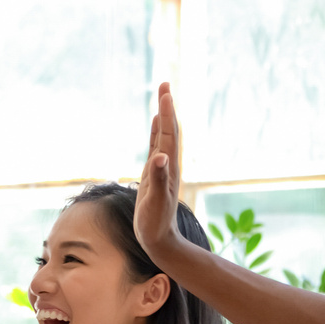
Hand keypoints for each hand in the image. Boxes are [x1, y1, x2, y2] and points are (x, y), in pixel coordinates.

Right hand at [133, 82, 182, 252]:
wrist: (159, 239)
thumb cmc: (155, 222)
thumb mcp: (155, 201)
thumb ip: (158, 179)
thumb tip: (160, 157)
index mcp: (169, 167)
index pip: (169, 134)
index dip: (167, 113)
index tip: (165, 91)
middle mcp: (168, 164)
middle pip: (170, 130)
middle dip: (167, 107)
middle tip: (165, 84)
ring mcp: (162, 168)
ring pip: (164, 136)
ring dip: (164, 116)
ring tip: (163, 97)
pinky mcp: (154, 174)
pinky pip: (157, 147)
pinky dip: (157, 132)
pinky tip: (156, 124)